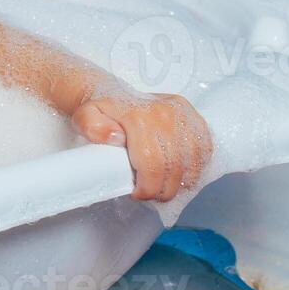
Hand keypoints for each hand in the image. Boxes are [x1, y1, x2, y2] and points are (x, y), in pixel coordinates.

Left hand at [72, 93, 212, 201]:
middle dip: (163, 190)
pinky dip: (195, 168)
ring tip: (164, 187)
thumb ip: (92, 127)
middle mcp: (165, 113)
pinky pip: (204, 150)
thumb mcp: (84, 118)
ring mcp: (182, 114)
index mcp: (139, 116)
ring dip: (180, 182)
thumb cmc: (100, 112)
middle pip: (174, 167)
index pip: (152, 164)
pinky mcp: (194, 117)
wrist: (112, 94)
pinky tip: (180, 174)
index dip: (148, 187)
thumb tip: (115, 137)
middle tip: (151, 195)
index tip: (138, 194)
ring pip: (192, 162)